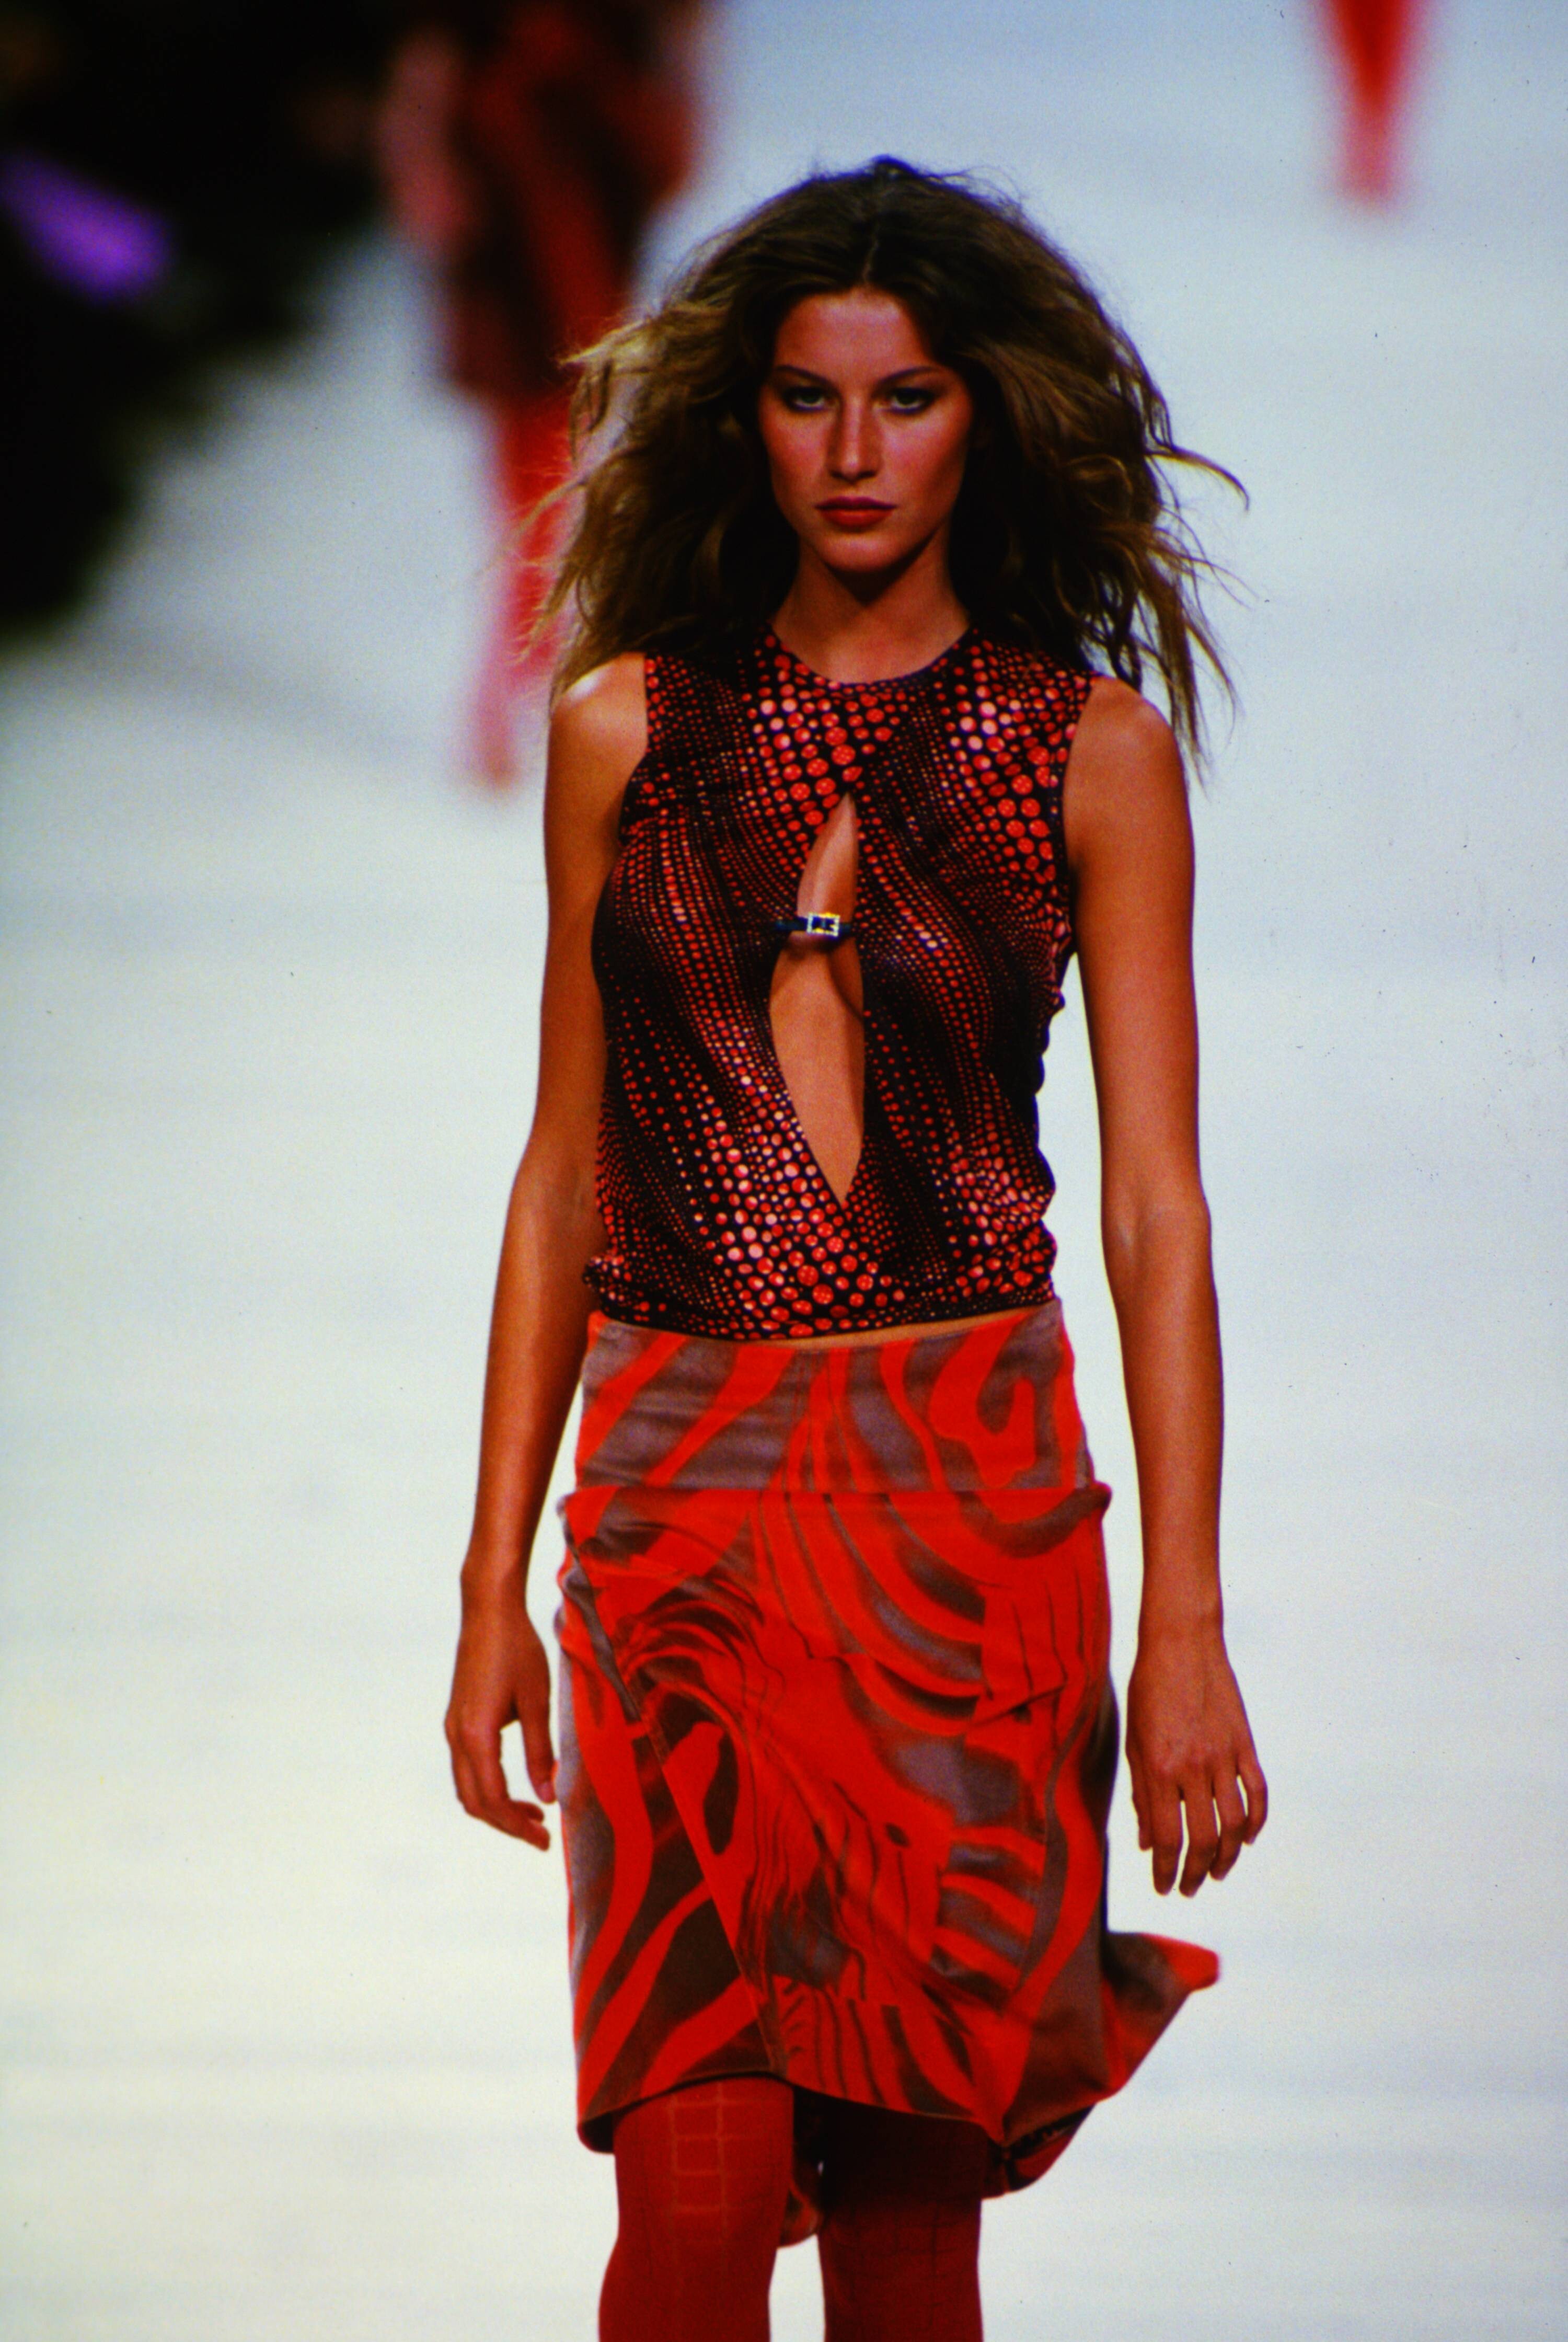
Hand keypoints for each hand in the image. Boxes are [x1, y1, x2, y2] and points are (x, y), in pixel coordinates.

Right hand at [445, 1570, 557, 1848]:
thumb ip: (540, 1751)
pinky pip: (467, 1766)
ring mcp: (453, 1727)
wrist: (488, 1610)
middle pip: (474, 1802)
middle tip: (542, 1834)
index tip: (546, 1841)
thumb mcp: (537, 1701)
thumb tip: (549, 1797)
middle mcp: (457, 1736)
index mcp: (476, 1736)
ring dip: (497, 1806)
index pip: (493, 1800)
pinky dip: (489, 1784)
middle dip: (507, 1824)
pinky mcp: (457, 1717)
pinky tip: (516, 1781)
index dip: (518, 1827)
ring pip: (468, 1786)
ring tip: (534, 1812)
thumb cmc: (517, 1650)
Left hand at [1125, 1623, 1266, 1896]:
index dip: (1164, 1870)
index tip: (1162, 1887)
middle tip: (1188, 1887)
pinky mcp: (1245, 1745)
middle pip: (1203, 1840)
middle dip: (1195, 1873)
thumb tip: (1145, 1842)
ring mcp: (1224, 1757)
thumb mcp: (1132, 1741)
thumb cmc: (1148, 1690)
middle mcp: (1194, 1767)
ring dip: (1227, 1858)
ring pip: (1234, 1825)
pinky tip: (1247, 1839)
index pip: (1166, 1838)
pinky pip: (1258, 1794)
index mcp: (1159, 1768)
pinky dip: (1256, 1822)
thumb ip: (1141, 1793)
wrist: (1182, 1643)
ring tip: (1217, 1872)